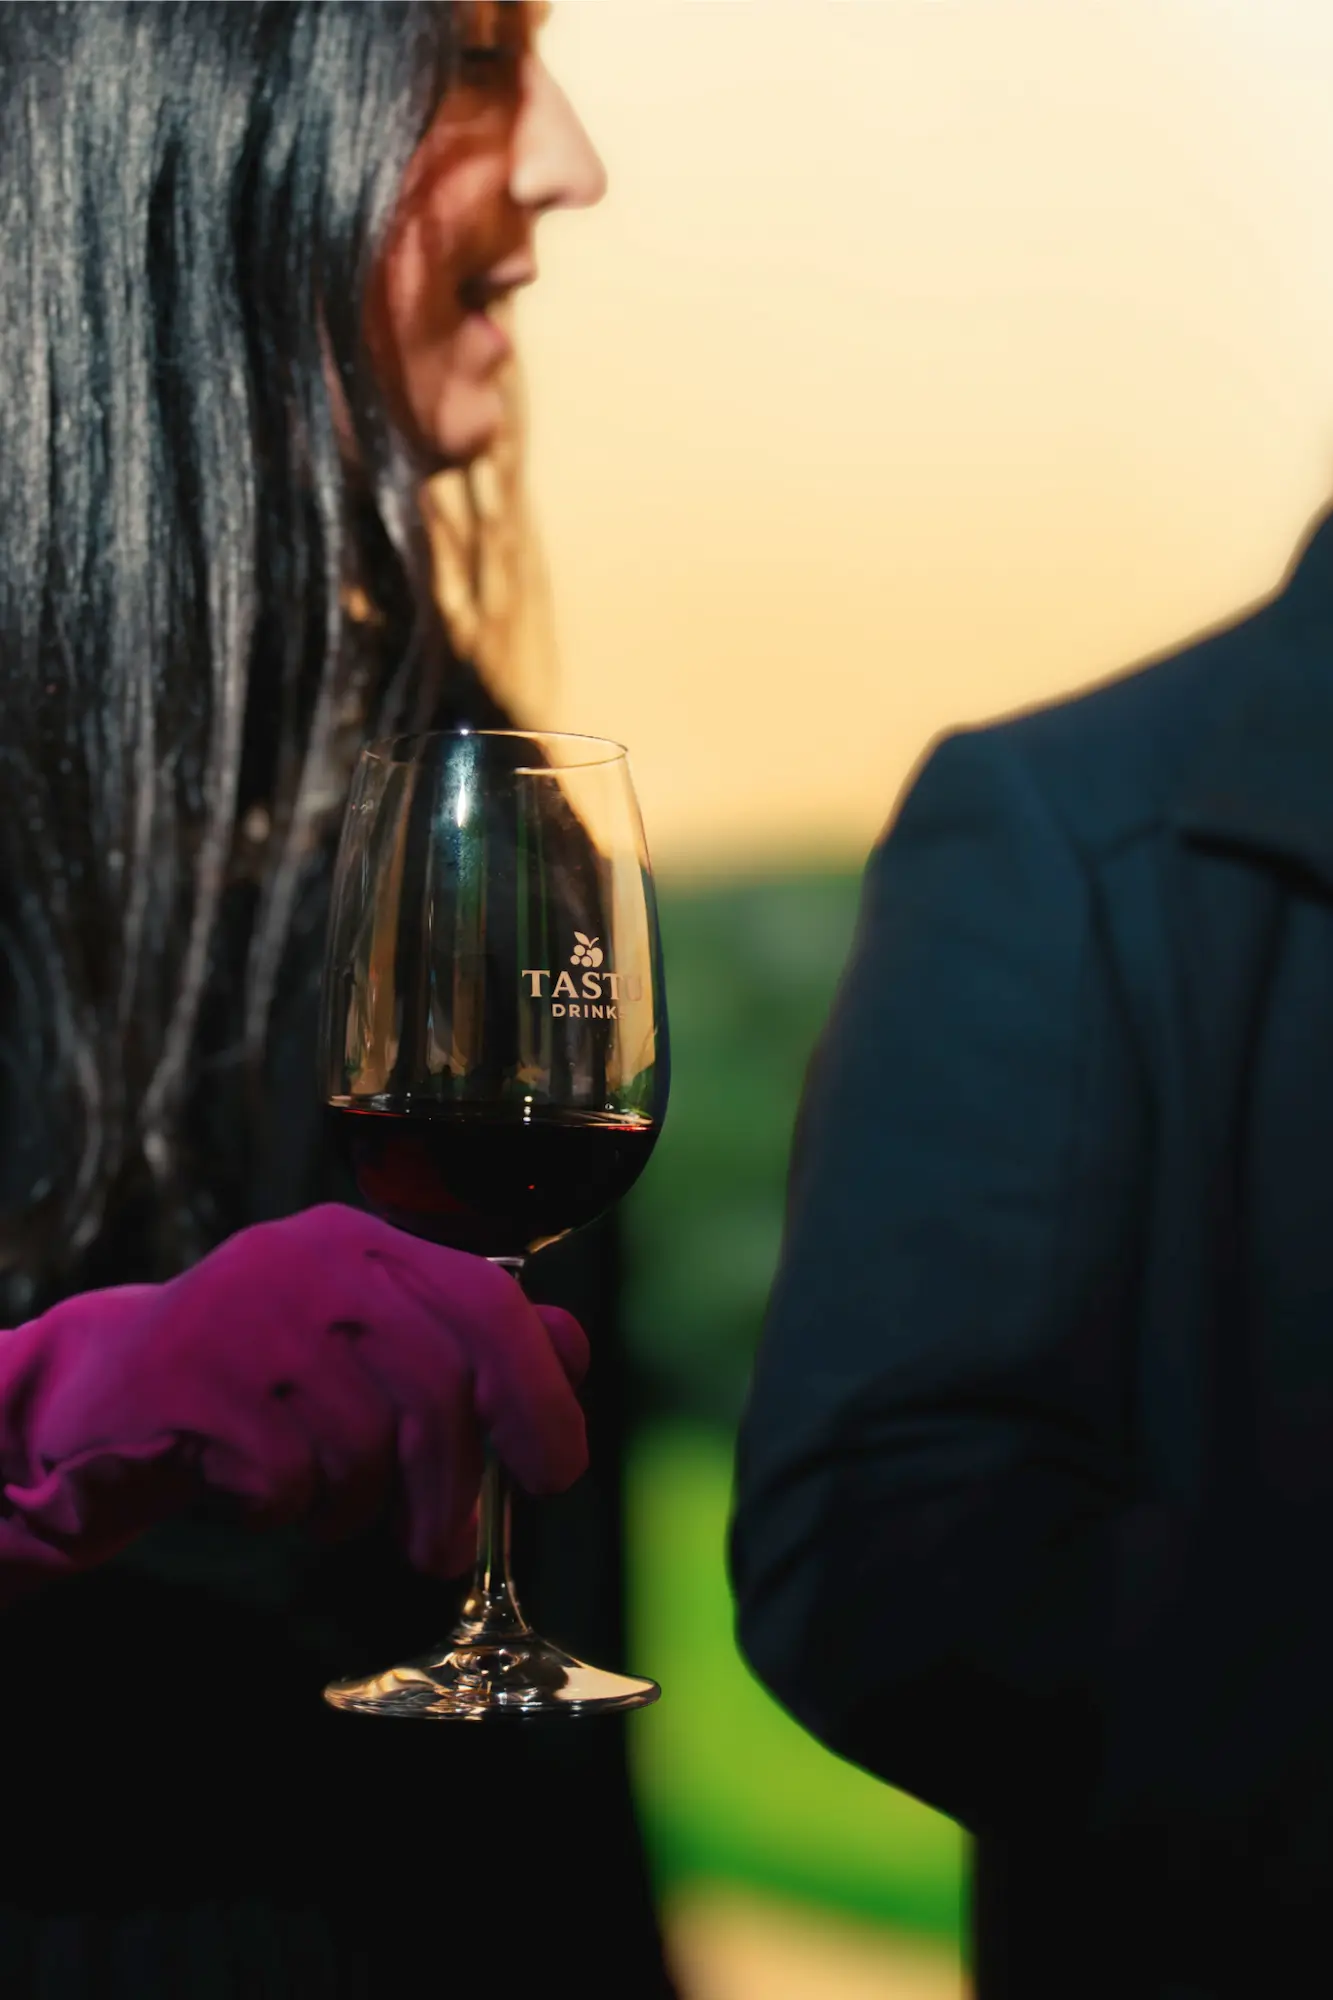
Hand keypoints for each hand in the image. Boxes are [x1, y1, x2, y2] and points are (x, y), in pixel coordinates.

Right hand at [0, 1204, 588, 1595]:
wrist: (102, 1394)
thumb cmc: (259, 1376)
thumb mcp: (363, 1337)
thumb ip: (462, 1335)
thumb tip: (573, 1350)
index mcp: (366, 1241)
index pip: (489, 1302)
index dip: (541, 1394)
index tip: (555, 1473)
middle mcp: (314, 1259)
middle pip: (437, 1385)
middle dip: (454, 1487)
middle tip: (444, 1551)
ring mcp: (249, 1315)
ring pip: (364, 1443)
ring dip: (355, 1504)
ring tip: (321, 1502)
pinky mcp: (193, 1382)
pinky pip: (289, 1480)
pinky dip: (287, 1510)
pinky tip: (253, 1490)